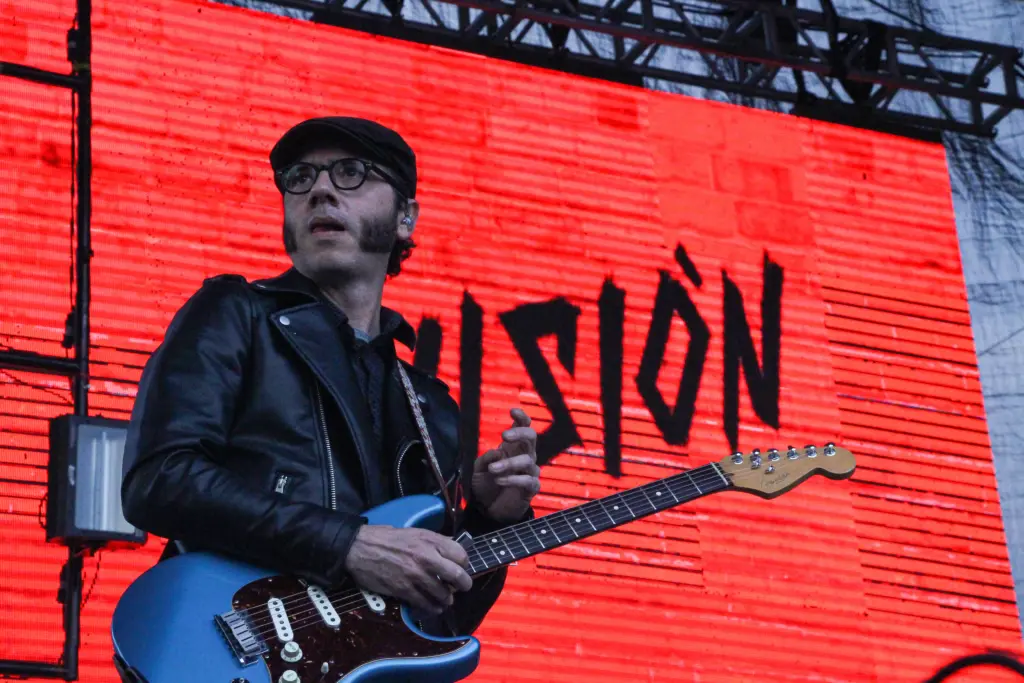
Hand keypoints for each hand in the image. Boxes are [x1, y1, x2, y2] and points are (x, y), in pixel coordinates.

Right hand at [343, 525, 472, 614]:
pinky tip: (433, 607)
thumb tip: (451, 550)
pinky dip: (433, 608)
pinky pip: (426, 604)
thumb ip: (434, 542)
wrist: (359, 548)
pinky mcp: (404, 590)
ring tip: (445, 599)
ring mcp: (416, 575)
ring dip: (447, 599)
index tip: (460, 568)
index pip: (461, 555)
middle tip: (462, 587)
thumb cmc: (386, 538)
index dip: (463, 564)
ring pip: (443, 595)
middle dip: (464, 585)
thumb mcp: (415, 532)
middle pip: (458, 577)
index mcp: (430, 540)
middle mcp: (426, 557)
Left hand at [471, 408, 540, 522]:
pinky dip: (513, 479)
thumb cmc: (486, 483)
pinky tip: (500, 480)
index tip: (512, 411)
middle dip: (519, 434)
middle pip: (531, 437)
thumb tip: (497, 452)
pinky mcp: (531, 488)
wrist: (489, 509)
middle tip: (503, 436)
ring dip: (509, 463)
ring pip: (527, 460)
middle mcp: (525, 455)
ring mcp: (530, 472)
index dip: (521, 418)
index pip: (523, 427)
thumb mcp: (478, 469)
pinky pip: (528, 480)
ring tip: (493, 470)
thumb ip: (485, 459)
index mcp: (513, 447)